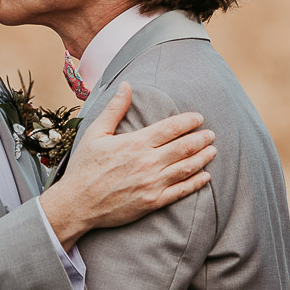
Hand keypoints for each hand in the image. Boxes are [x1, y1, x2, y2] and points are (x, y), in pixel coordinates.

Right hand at [40, 82, 215, 249]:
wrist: (77, 204)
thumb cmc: (85, 167)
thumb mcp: (96, 133)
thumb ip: (115, 109)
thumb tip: (126, 85)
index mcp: (136, 143)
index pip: (172, 128)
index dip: (189, 121)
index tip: (198, 117)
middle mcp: (148, 162)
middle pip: (185, 147)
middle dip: (202, 139)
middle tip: (211, 134)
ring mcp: (152, 183)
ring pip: (187, 168)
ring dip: (203, 158)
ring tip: (212, 151)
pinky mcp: (153, 202)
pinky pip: (181, 191)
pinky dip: (196, 182)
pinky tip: (205, 177)